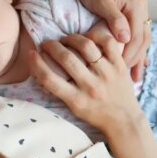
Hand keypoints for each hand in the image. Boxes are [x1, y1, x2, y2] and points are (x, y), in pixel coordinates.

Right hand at [29, 35, 143, 134]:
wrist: (125, 121)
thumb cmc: (95, 114)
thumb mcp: (73, 108)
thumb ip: (59, 90)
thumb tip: (41, 69)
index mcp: (76, 100)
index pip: (50, 79)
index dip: (36, 63)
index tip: (31, 53)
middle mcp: (91, 86)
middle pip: (66, 58)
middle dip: (51, 46)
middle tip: (47, 44)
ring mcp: (107, 74)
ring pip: (86, 46)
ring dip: (71, 39)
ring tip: (66, 40)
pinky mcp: (120, 65)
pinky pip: (107, 42)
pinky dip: (95, 35)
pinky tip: (88, 37)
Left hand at [66, 0, 149, 80]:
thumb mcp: (100, 0)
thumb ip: (113, 18)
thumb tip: (126, 38)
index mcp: (136, 3)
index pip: (138, 36)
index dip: (130, 55)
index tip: (122, 72)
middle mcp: (140, 6)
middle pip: (143, 39)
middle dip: (136, 60)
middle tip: (129, 80)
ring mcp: (137, 10)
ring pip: (142, 38)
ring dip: (138, 57)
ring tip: (134, 78)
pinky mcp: (129, 13)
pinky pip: (137, 35)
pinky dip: (135, 50)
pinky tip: (133, 64)